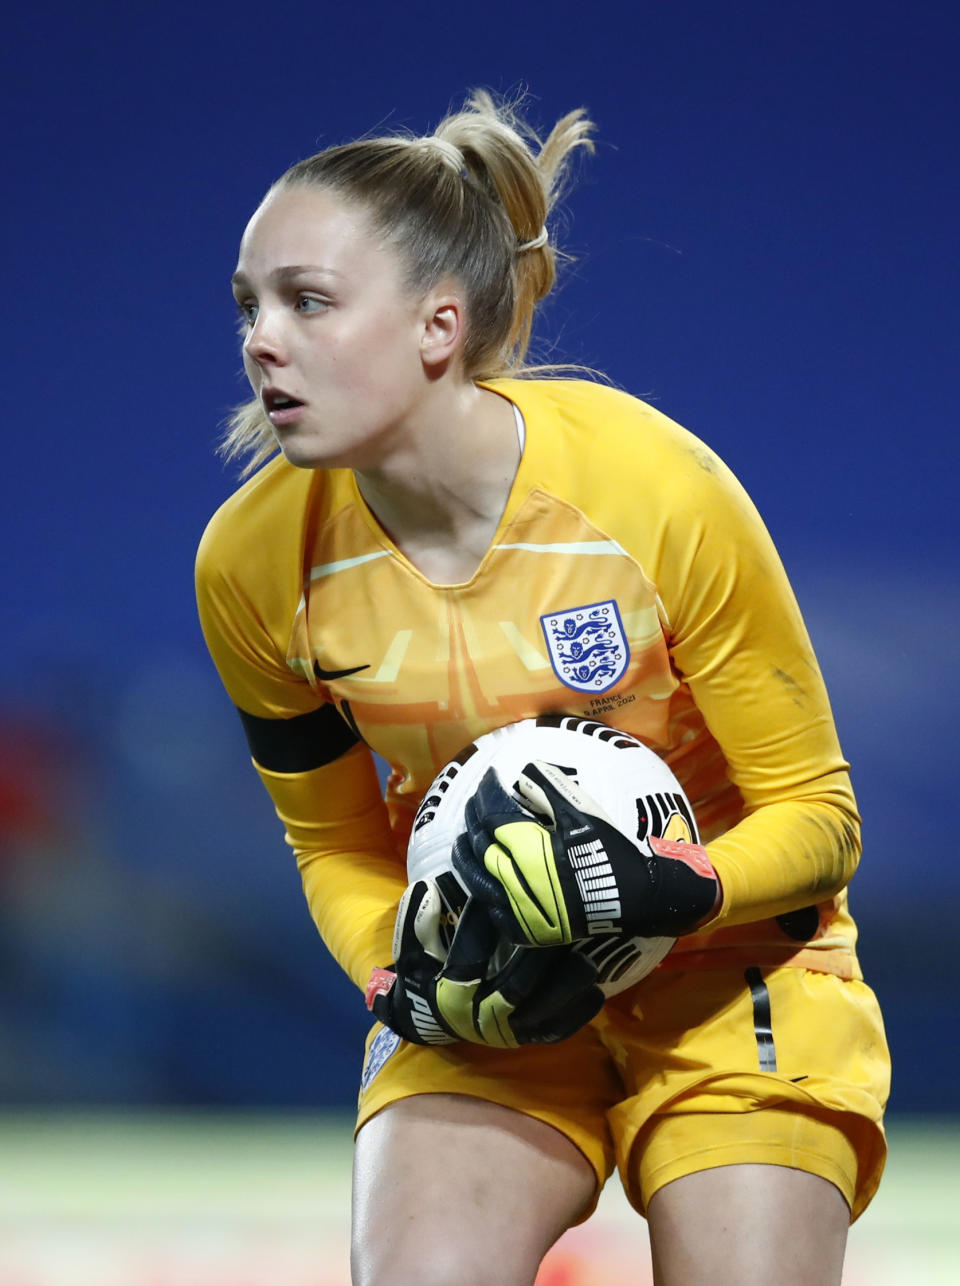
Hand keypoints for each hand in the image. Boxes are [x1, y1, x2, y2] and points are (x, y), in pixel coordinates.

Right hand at [366, 877, 603, 1047]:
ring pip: (540, 1015)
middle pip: (513, 990)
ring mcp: (505, 1032)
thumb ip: (421, 921)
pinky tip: (596, 992)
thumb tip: (428, 891)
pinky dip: (576, 1015)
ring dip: (565, 989)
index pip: (469, 962)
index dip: (485, 931)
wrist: (435, 1018)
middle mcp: (478, 1019)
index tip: (505, 902)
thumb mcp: (417, 947)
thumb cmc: (429, 972)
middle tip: (564, 929)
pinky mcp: (526, 1038)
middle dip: (539, 960)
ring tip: (588, 960)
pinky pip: (555, 1032)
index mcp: (451, 994)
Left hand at [453, 761, 719, 945]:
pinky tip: (480, 877)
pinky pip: (492, 910)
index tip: (489, 778)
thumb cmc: (610, 851)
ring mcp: (519, 910)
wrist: (634, 900)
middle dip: (474, 818)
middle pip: (480, 845)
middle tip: (475, 801)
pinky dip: (482, 889)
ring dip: (467, 855)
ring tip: (464, 838)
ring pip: (477, 880)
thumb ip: (549, 791)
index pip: (493, 816)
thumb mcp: (583, 815)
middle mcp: (518, 882)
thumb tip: (523, 771)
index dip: (487, 794)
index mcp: (530, 851)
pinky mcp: (526, 930)